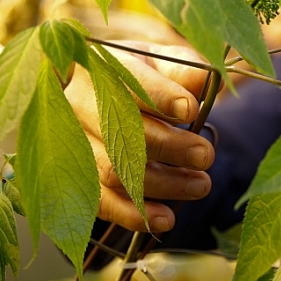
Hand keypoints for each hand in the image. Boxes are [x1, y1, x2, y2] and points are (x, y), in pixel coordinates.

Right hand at [65, 41, 213, 232]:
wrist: (86, 89)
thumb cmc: (134, 75)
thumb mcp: (158, 60)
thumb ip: (184, 69)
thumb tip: (208, 84)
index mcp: (103, 68)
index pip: (130, 82)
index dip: (160, 97)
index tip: (191, 109)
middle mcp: (79, 104)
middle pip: (121, 130)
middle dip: (169, 146)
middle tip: (205, 155)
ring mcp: (71, 143)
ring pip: (112, 170)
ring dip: (161, 183)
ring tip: (201, 185)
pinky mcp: (73, 178)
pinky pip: (99, 202)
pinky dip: (133, 215)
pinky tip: (167, 219)